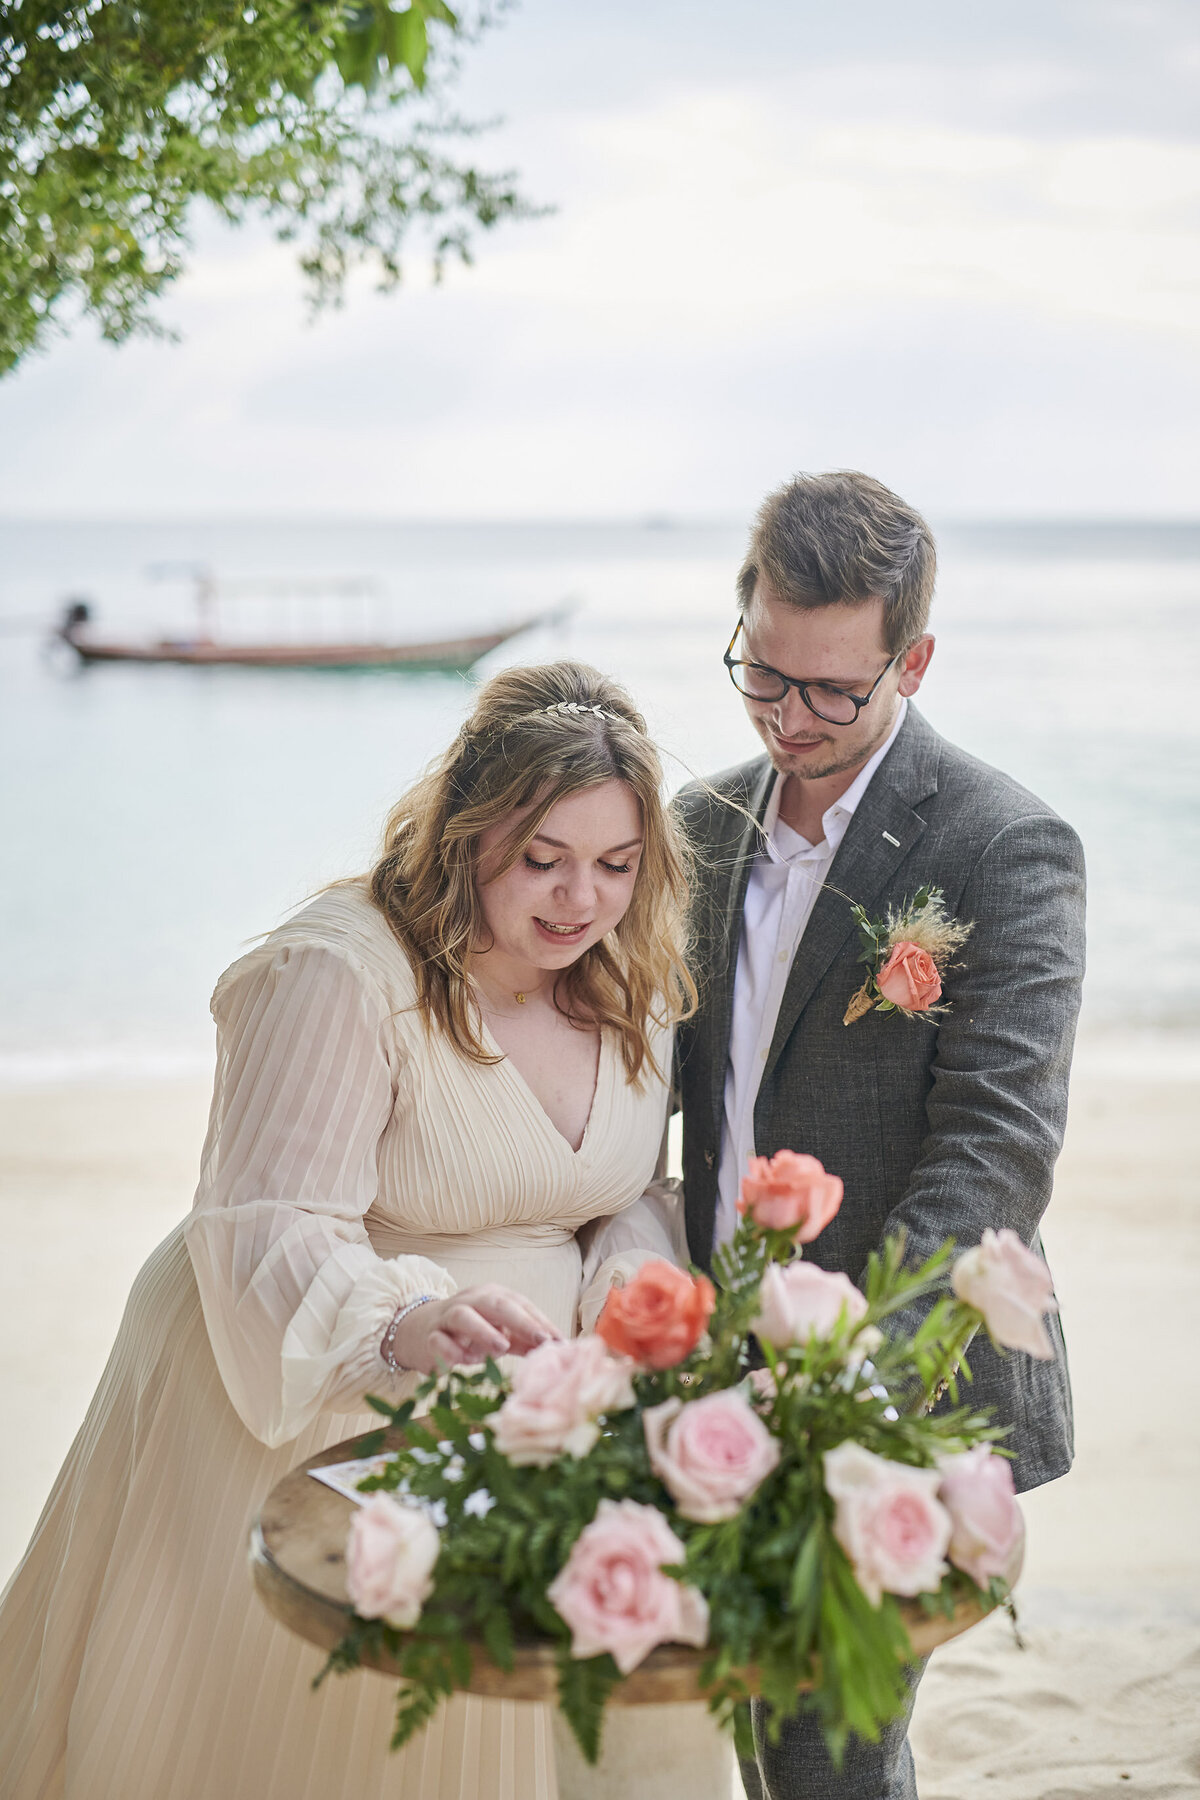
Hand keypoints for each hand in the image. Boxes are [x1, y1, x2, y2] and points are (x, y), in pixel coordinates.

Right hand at [389, 1284, 562, 1373]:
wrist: (420, 1332)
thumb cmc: (469, 1333)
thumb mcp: (499, 1333)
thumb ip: (524, 1339)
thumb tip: (557, 1348)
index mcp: (491, 1296)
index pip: (519, 1304)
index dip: (540, 1322)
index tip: (560, 1341)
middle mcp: (470, 1301)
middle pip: (495, 1303)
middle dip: (521, 1321)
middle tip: (541, 1339)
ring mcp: (447, 1317)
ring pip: (463, 1316)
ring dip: (484, 1331)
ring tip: (502, 1347)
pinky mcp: (429, 1337)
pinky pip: (439, 1341)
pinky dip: (451, 1352)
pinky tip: (463, 1362)